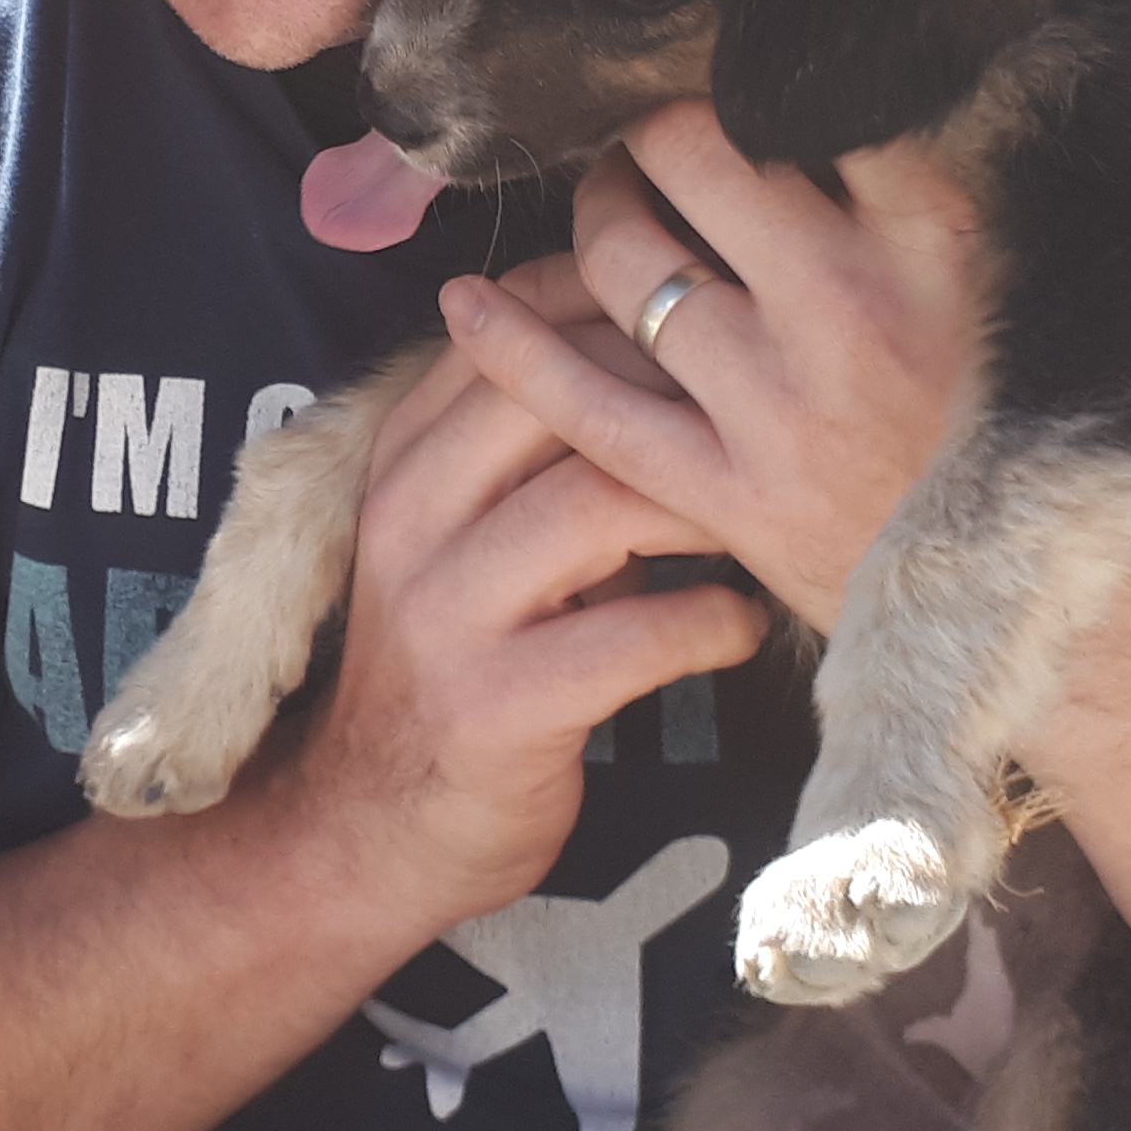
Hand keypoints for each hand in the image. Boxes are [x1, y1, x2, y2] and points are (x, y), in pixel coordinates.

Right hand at [262, 278, 766, 947]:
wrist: (369, 826)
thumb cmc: (455, 662)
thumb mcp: (463, 539)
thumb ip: (530, 458)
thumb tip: (661, 355)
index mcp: (403, 462)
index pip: (505, 332)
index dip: (613, 305)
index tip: (700, 319)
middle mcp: (411, 519)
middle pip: (553, 392)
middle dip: (674, 391)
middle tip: (760, 417)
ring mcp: (447, 611)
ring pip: (598, 500)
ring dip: (706, 504)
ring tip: (761, 520)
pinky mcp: (498, 703)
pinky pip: (636, 635)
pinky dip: (711, 623)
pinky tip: (736, 625)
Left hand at [440, 0, 1130, 638]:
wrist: (1124, 638)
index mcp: (954, 226)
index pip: (817, 80)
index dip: (757, 30)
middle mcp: (851, 304)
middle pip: (690, 147)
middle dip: (654, 110)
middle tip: (650, 99)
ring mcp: (780, 406)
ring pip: (627, 258)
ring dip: (595, 208)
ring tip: (607, 186)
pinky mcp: (729, 500)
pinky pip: (586, 407)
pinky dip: (511, 349)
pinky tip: (464, 300)